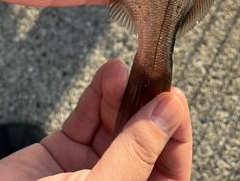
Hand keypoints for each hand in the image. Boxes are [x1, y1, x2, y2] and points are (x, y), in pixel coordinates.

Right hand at [0, 59, 191, 180]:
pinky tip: (107, 76)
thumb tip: (169, 112)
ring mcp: (89, 168)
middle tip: (149, 77)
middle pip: (144, 140)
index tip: (173, 98)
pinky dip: (97, 94)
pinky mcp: (62, 151)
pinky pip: (87, 117)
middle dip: (146, 106)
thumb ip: (136, 152)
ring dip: (121, 94)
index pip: (172, 168)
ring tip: (123, 72)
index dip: (177, 133)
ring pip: (115, 123)